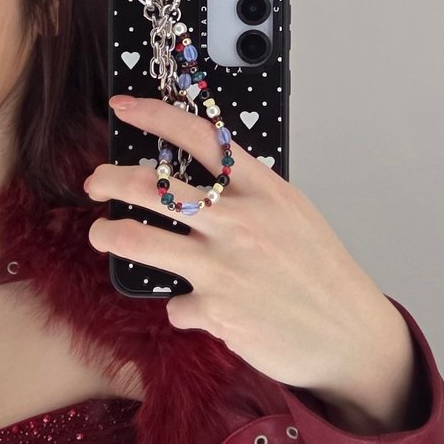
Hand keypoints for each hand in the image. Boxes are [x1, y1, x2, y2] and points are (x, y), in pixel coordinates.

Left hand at [84, 93, 409, 403]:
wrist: (348, 335)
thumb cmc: (321, 273)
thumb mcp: (293, 214)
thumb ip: (248, 195)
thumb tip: (202, 182)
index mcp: (263, 190)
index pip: (200, 138)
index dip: (154, 117)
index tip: (124, 108)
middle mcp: (239, 222)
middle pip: (154, 187)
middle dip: (111, 178)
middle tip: (94, 180)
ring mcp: (223, 267)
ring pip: (140, 240)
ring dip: (110, 234)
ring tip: (100, 233)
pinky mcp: (214, 311)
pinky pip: (173, 303)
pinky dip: (181, 306)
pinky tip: (200, 309)